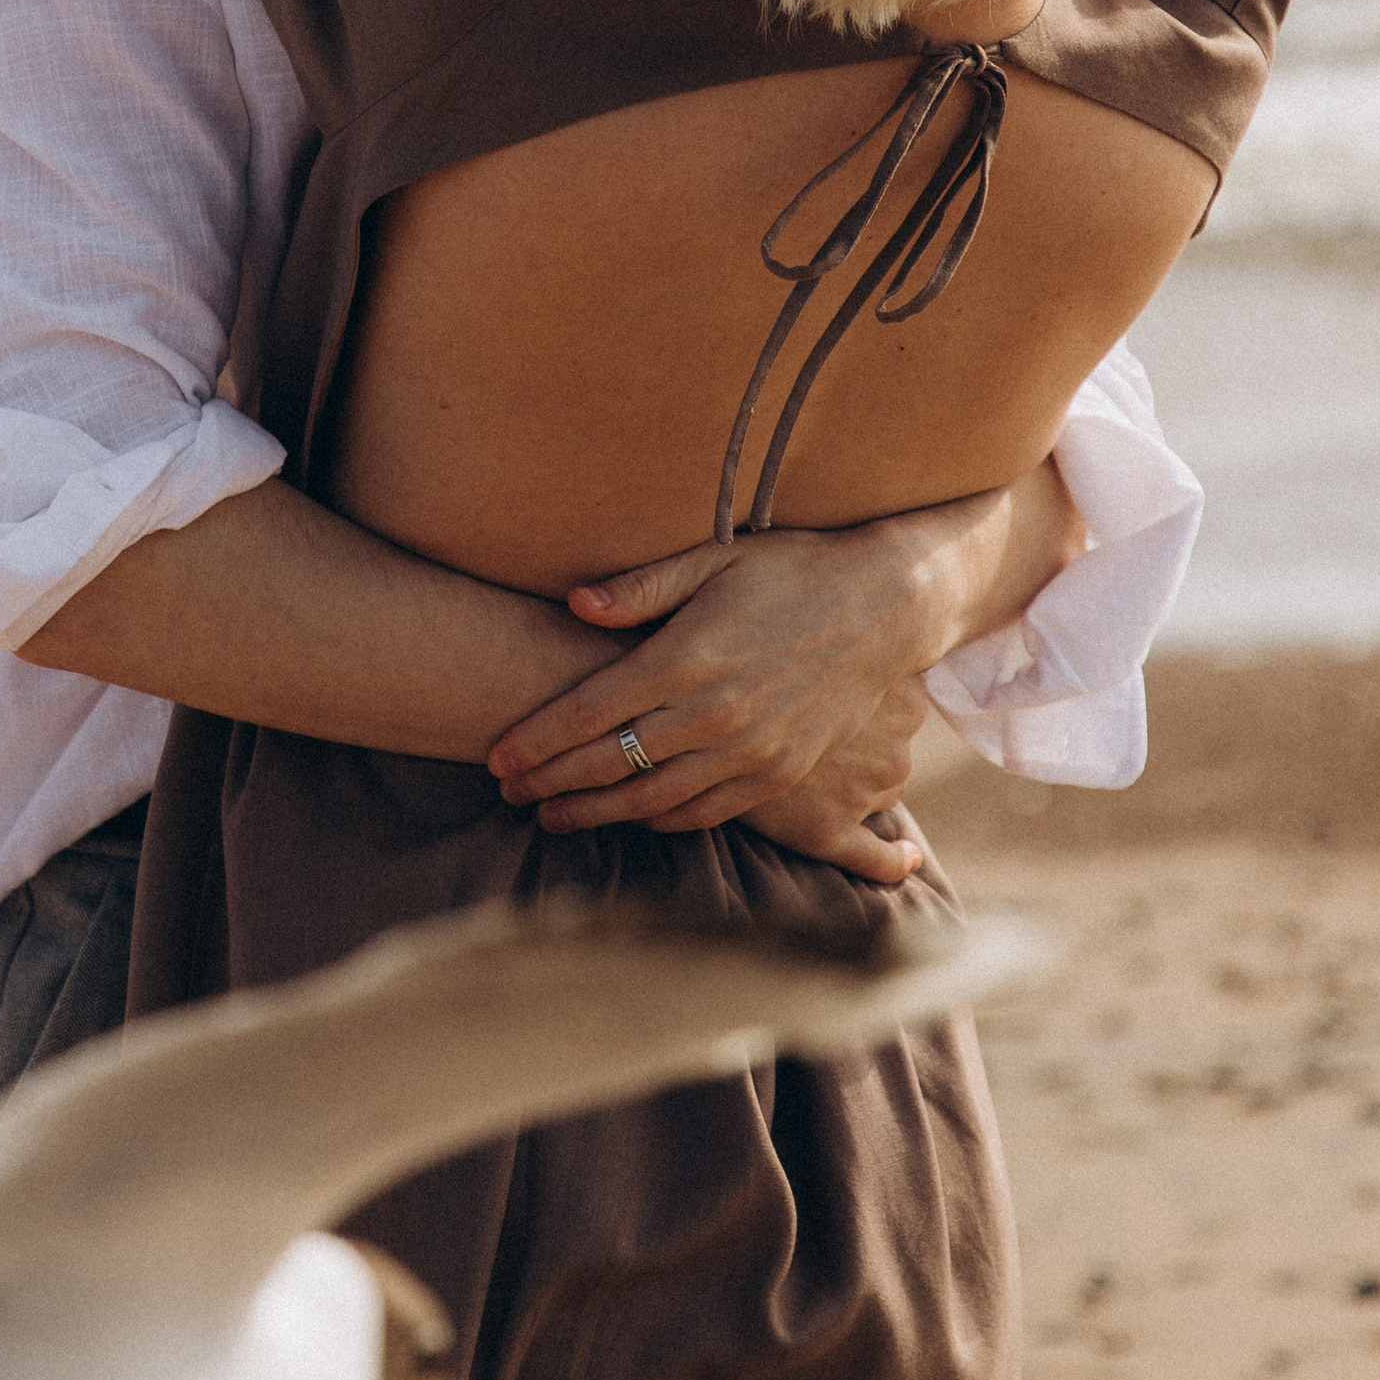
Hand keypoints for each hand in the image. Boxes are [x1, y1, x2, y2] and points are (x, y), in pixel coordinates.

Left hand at [485, 526, 941, 854]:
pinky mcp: (779, 774)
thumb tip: (572, 604)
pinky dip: (659, 820)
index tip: (495, 756)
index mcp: (689, 657)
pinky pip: (705, 811)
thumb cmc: (791, 572)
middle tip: (505, 792)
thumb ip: (641, 586)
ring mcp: (751, 752)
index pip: (590, 712)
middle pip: (610, 763)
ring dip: (595, 812)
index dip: (536, 740)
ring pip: (651, 800)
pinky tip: (629, 817)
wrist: (884, 608)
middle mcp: (716, 714)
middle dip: (549, 782)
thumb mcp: (715, 558)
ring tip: (550, 816)